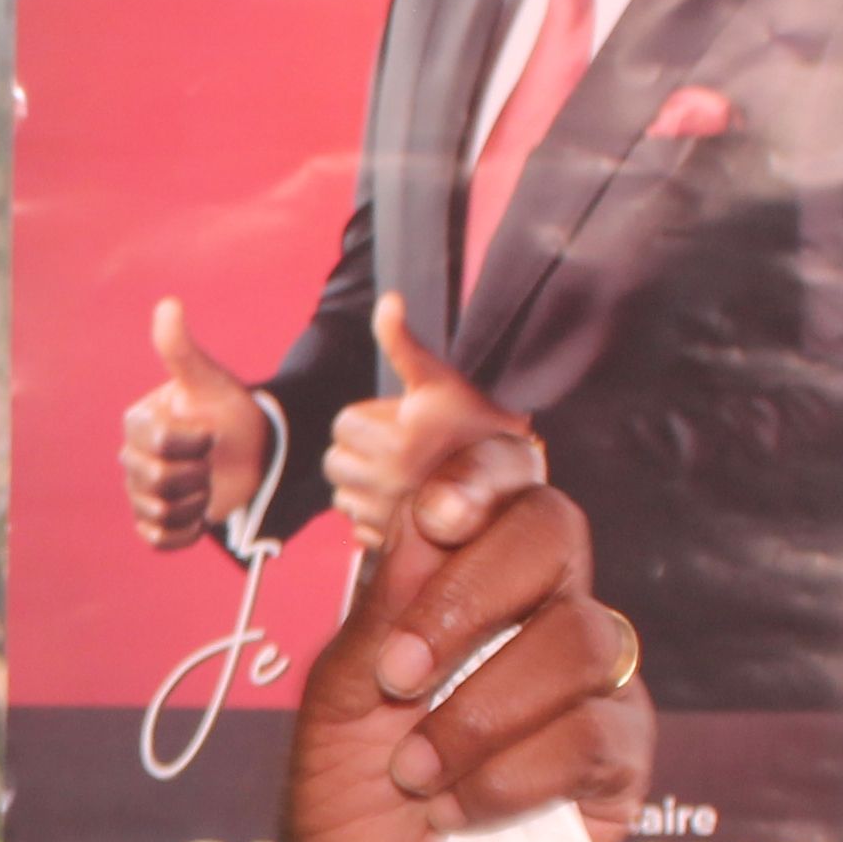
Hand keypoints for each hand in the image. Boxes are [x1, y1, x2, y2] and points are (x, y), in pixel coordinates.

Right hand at [118, 296, 271, 549]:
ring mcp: (140, 492)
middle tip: (212, 461)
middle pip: (156, 480)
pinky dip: (185, 532)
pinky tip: (203, 513)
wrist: (254, 452)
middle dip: (196, 472)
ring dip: (196, 502)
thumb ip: (182, 350)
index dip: (192, 442)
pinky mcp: (155, 523)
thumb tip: (168, 305)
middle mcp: (131, 458)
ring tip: (209, 485)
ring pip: (158, 511)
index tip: (210, 433)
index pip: (157, 442)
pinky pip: (158, 539)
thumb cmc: (231, 412)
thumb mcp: (210, 381)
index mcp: (138, 423)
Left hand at [276, 298, 653, 841]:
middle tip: (403, 669)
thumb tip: (428, 505)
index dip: (489, 473)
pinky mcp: (622, 765)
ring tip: (414, 773)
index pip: (508, 484)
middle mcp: (536, 618)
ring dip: (477, 710)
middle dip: (473, 593)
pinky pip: (597, 730)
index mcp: (464, 585)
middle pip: (557, 531)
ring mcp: (588, 688)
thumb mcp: (338, 704)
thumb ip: (384, 607)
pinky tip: (460, 809)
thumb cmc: (351, 812)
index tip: (441, 512)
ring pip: (579, 636)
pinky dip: (512, 772)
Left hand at [318, 292, 550, 564]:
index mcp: (396, 440)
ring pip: (341, 494)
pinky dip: (370, 512)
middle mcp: (390, 481)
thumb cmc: (473, 421)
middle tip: (394, 444)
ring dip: (360, 481)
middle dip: (358, 450)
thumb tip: (389, 300)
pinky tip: (398, 498)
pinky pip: (355, 525)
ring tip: (396, 470)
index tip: (398, 419)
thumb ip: (402, 342)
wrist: (507, 477)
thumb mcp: (439, 378)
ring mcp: (390, 515)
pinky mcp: (392, 540)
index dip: (367, 417)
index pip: (343, 425)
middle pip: (335, 461)